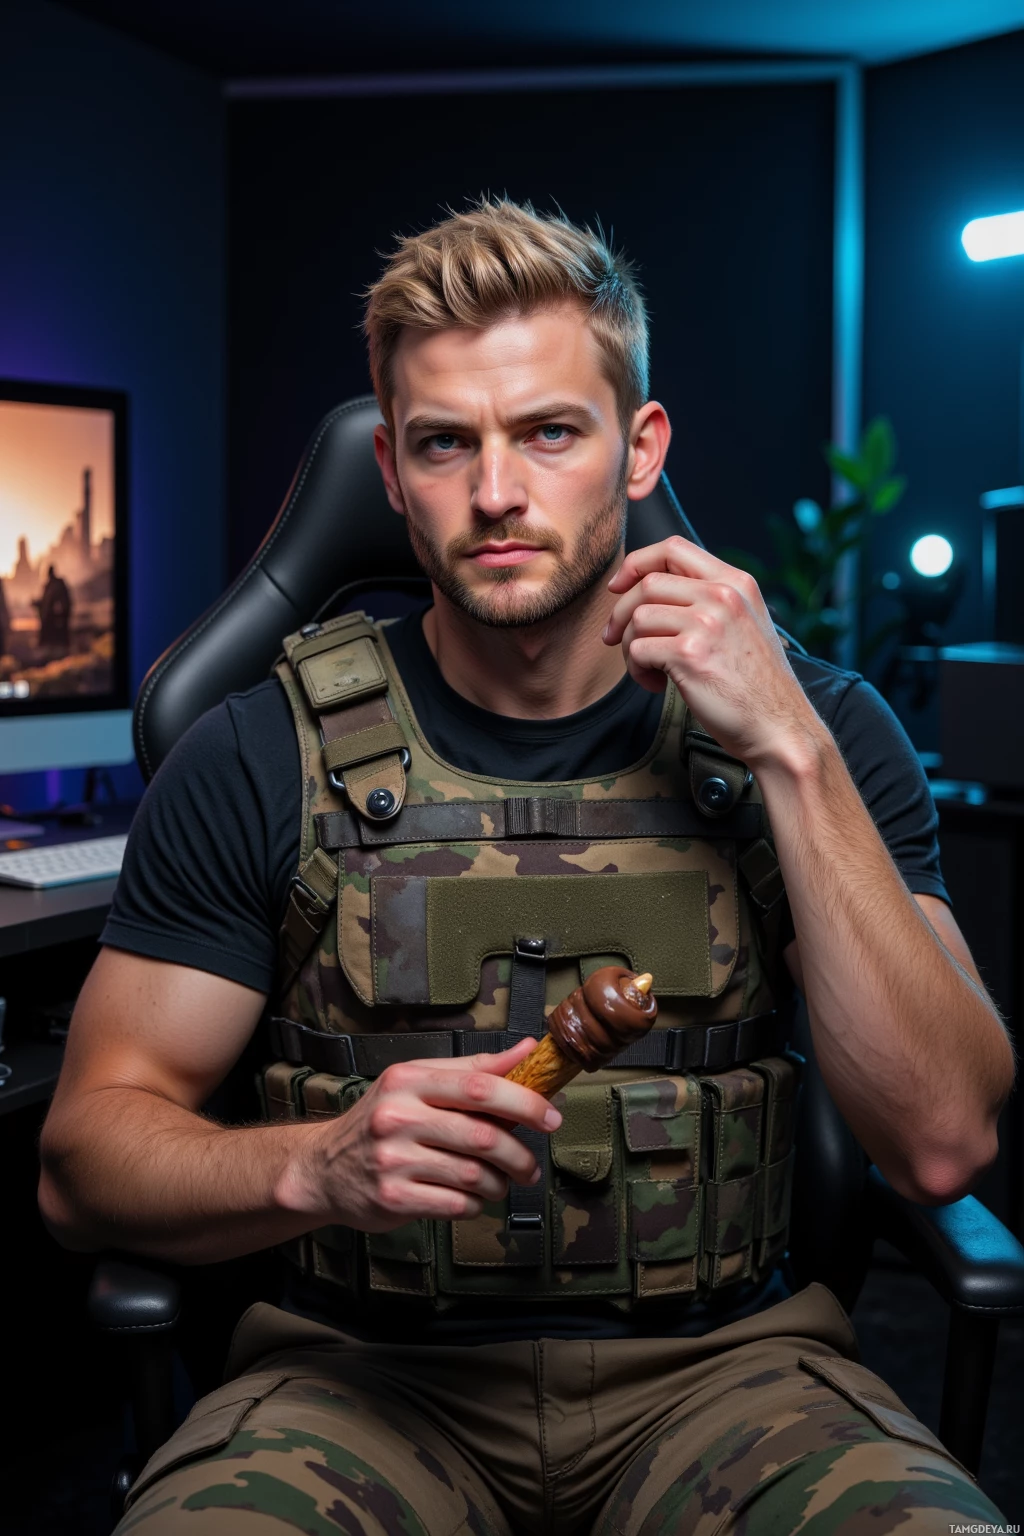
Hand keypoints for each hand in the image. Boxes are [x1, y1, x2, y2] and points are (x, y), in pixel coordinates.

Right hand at [283, 1038, 560, 1231]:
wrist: (323, 1167)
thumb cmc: (382, 1120)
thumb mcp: (418, 1083)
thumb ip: (474, 1069)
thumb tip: (529, 1051)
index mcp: (409, 1080)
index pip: (478, 1086)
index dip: (523, 1101)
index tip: (551, 1117)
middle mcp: (398, 1116)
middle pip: (482, 1136)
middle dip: (519, 1155)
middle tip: (530, 1165)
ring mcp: (393, 1159)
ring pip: (474, 1175)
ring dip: (499, 1184)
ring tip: (501, 1182)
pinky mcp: (392, 1198)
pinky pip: (456, 1205)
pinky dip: (476, 1205)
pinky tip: (471, 1198)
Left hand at [604, 536, 821, 767]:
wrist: (778, 727)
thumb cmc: (756, 685)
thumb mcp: (744, 624)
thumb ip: (709, 600)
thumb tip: (651, 591)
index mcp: (736, 582)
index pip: (673, 548)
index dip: (636, 563)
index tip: (619, 586)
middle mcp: (722, 595)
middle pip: (647, 583)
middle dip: (621, 613)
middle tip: (615, 639)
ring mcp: (706, 623)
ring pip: (638, 617)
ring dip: (630, 647)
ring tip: (650, 670)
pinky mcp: (689, 654)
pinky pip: (639, 649)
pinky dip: (638, 670)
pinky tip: (657, 685)